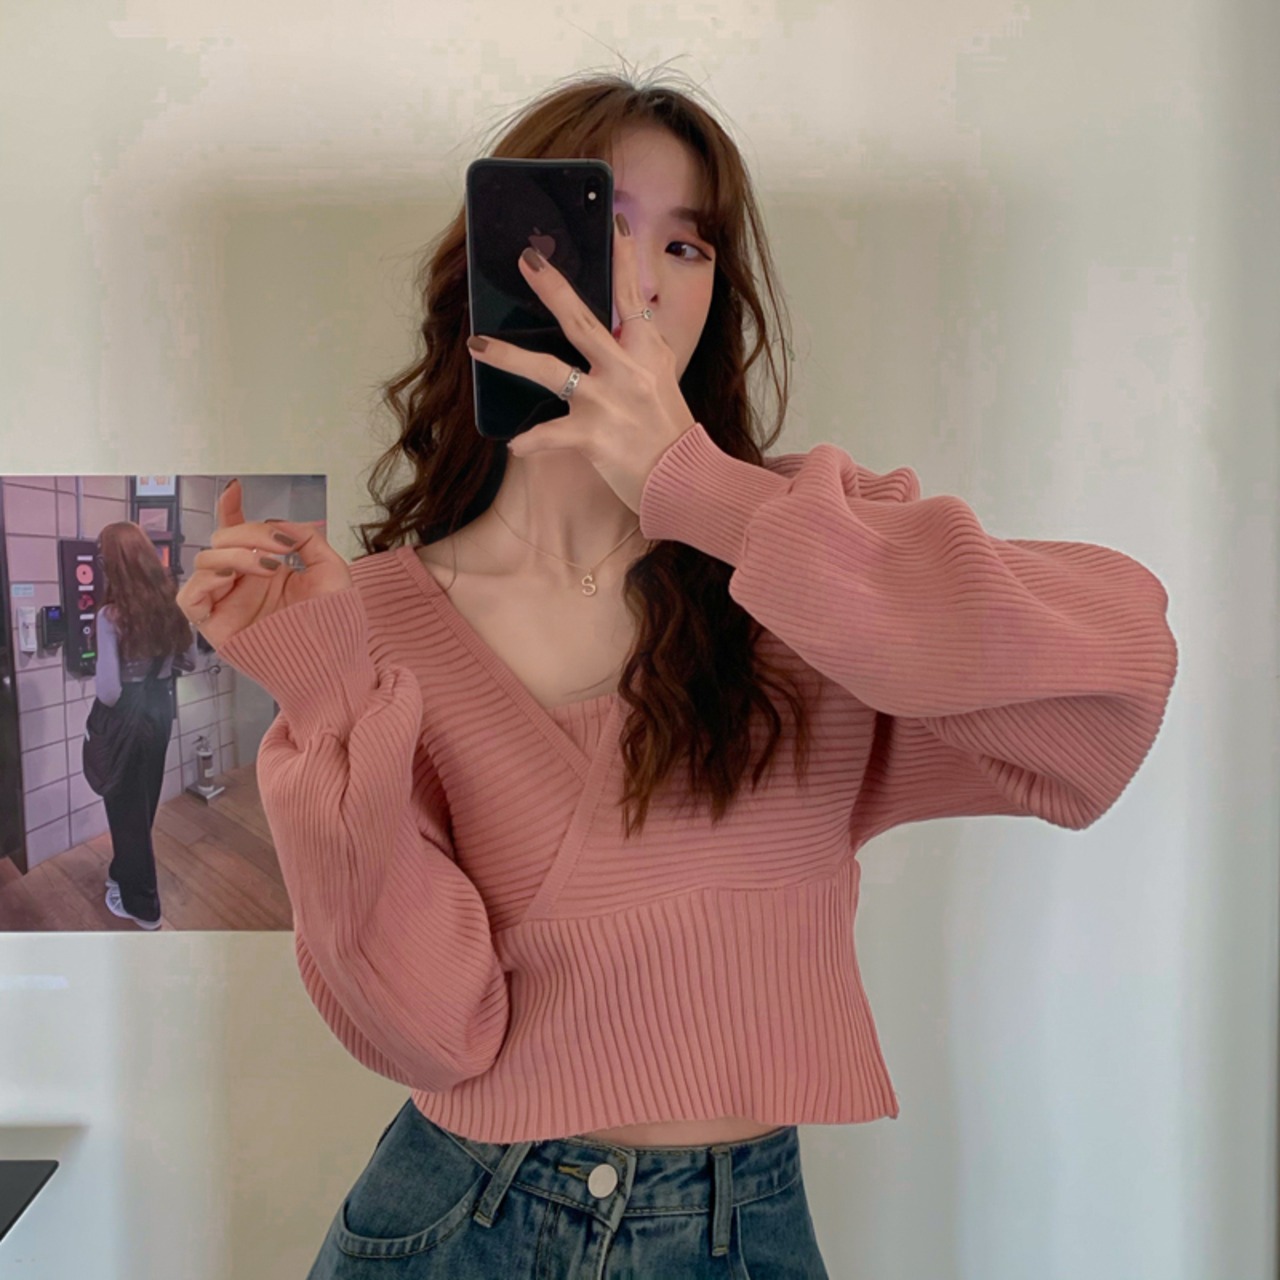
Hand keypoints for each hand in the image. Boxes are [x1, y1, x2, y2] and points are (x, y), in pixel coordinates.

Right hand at [175, 478, 351, 648]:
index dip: (231, 509)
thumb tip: (280, 524)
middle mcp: (242, 584)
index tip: (235, 489)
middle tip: (282, 547)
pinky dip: (206, 579)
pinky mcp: (215, 626)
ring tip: (271, 567)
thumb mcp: (330, 570)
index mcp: (265, 569)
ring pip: (204, 561)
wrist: (335, 662)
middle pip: (221, 540)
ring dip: (236, 554)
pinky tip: (234, 576)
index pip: (238, 534)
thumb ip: (307, 538)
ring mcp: (227, 603)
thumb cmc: (336, 622)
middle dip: (250, 534)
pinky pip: (189, 597)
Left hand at [465, 214, 696, 513]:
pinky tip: (514, 444)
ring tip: (477, 344)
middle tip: (526, 259)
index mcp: (647, 351)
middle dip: (551, 288)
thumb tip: (629, 322)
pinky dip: (532, 441)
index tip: (614, 221)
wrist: (687, 478)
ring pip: (551, 371)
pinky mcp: (594, 435)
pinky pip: (551, 435)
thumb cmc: (671, 432)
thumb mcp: (663, 379)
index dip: (623, 258)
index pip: (633, 296)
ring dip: (510, 357)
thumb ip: (642, 349)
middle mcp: (627, 369)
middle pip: (581, 320)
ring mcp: (608, 400)